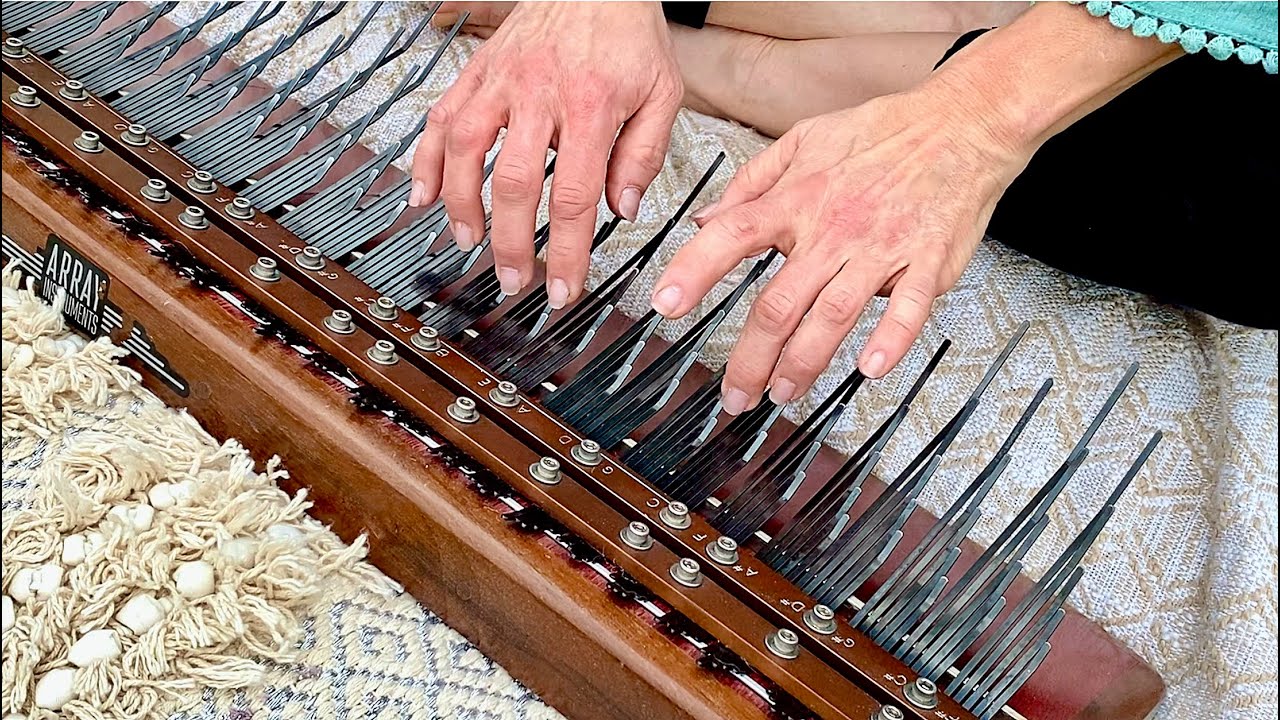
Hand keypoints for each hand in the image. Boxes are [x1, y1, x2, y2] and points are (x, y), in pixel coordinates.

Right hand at [412, 1, 682, 307]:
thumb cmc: (628, 32)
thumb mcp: (663, 92)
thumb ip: (644, 154)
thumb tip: (621, 210)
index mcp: (590, 105)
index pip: (574, 194)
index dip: (567, 250)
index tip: (564, 288)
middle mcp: (539, 94)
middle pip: (515, 182)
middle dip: (511, 241)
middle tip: (514, 279)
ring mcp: (501, 81)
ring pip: (466, 149)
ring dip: (461, 203)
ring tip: (467, 242)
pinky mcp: (477, 71)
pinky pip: (441, 117)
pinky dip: (426, 159)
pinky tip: (423, 194)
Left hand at [649, 1, 1179, 415]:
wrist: (963, 123)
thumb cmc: (882, 133)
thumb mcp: (806, 140)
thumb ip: (751, 183)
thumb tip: (705, 221)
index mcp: (800, 199)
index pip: (733, 235)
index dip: (695, 269)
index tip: (666, 305)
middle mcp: (835, 227)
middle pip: (779, 303)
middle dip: (750, 358)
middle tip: (734, 393)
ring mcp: (882, 248)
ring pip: (832, 316)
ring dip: (802, 363)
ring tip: (782, 393)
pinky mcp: (927, 263)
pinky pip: (907, 308)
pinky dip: (889, 340)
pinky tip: (869, 369)